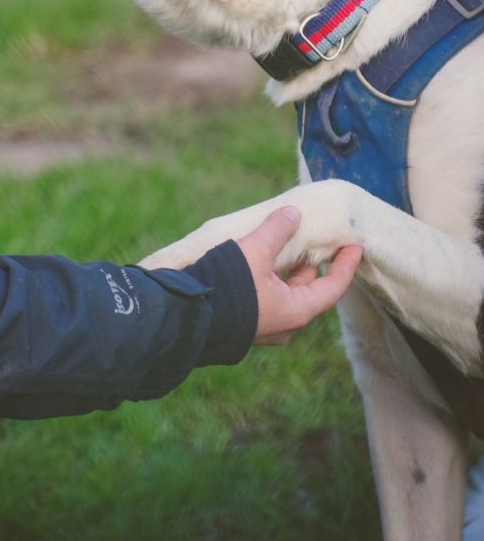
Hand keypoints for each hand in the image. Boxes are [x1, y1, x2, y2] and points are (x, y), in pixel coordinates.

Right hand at [237, 205, 362, 344]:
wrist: (185, 318)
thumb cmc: (228, 287)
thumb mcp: (255, 251)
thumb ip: (276, 230)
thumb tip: (293, 213)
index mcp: (295, 310)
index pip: (332, 288)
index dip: (345, 265)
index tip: (355, 246)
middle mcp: (284, 324)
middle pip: (307, 290)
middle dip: (312, 264)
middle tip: (317, 240)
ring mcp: (263, 326)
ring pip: (284, 294)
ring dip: (288, 271)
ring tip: (286, 245)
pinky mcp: (243, 324)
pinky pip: (267, 299)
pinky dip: (271, 278)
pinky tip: (260, 262)